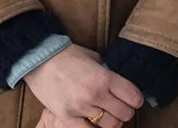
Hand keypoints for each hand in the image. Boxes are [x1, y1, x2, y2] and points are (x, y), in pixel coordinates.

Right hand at [24, 45, 142, 127]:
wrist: (40, 60)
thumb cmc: (69, 55)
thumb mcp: (95, 59)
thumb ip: (109, 72)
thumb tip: (120, 84)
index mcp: (105, 78)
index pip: (134, 97)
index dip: (136, 100)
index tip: (133, 100)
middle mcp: (95, 94)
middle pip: (124, 114)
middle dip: (125, 112)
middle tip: (120, 108)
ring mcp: (80, 108)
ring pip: (110, 125)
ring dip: (112, 122)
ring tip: (107, 115)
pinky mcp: (66, 117)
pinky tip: (93, 122)